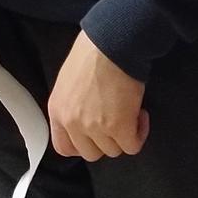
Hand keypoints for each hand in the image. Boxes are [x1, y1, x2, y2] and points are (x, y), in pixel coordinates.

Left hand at [48, 32, 147, 160]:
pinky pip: (132, 146)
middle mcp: (73, 123)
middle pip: (91, 153)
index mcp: (57, 111)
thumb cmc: (91, 54)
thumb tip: (87, 116)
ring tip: (130, 113)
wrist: (111, 44)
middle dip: (106, 140)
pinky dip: (140, 134)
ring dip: (125, 136)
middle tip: (116, 121)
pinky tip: (140, 115)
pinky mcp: (120, 127)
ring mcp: (95, 128)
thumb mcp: (68, 82)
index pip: (64, 147)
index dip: (82, 145)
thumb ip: (72, 105)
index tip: (96, 136)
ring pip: (114, 150)